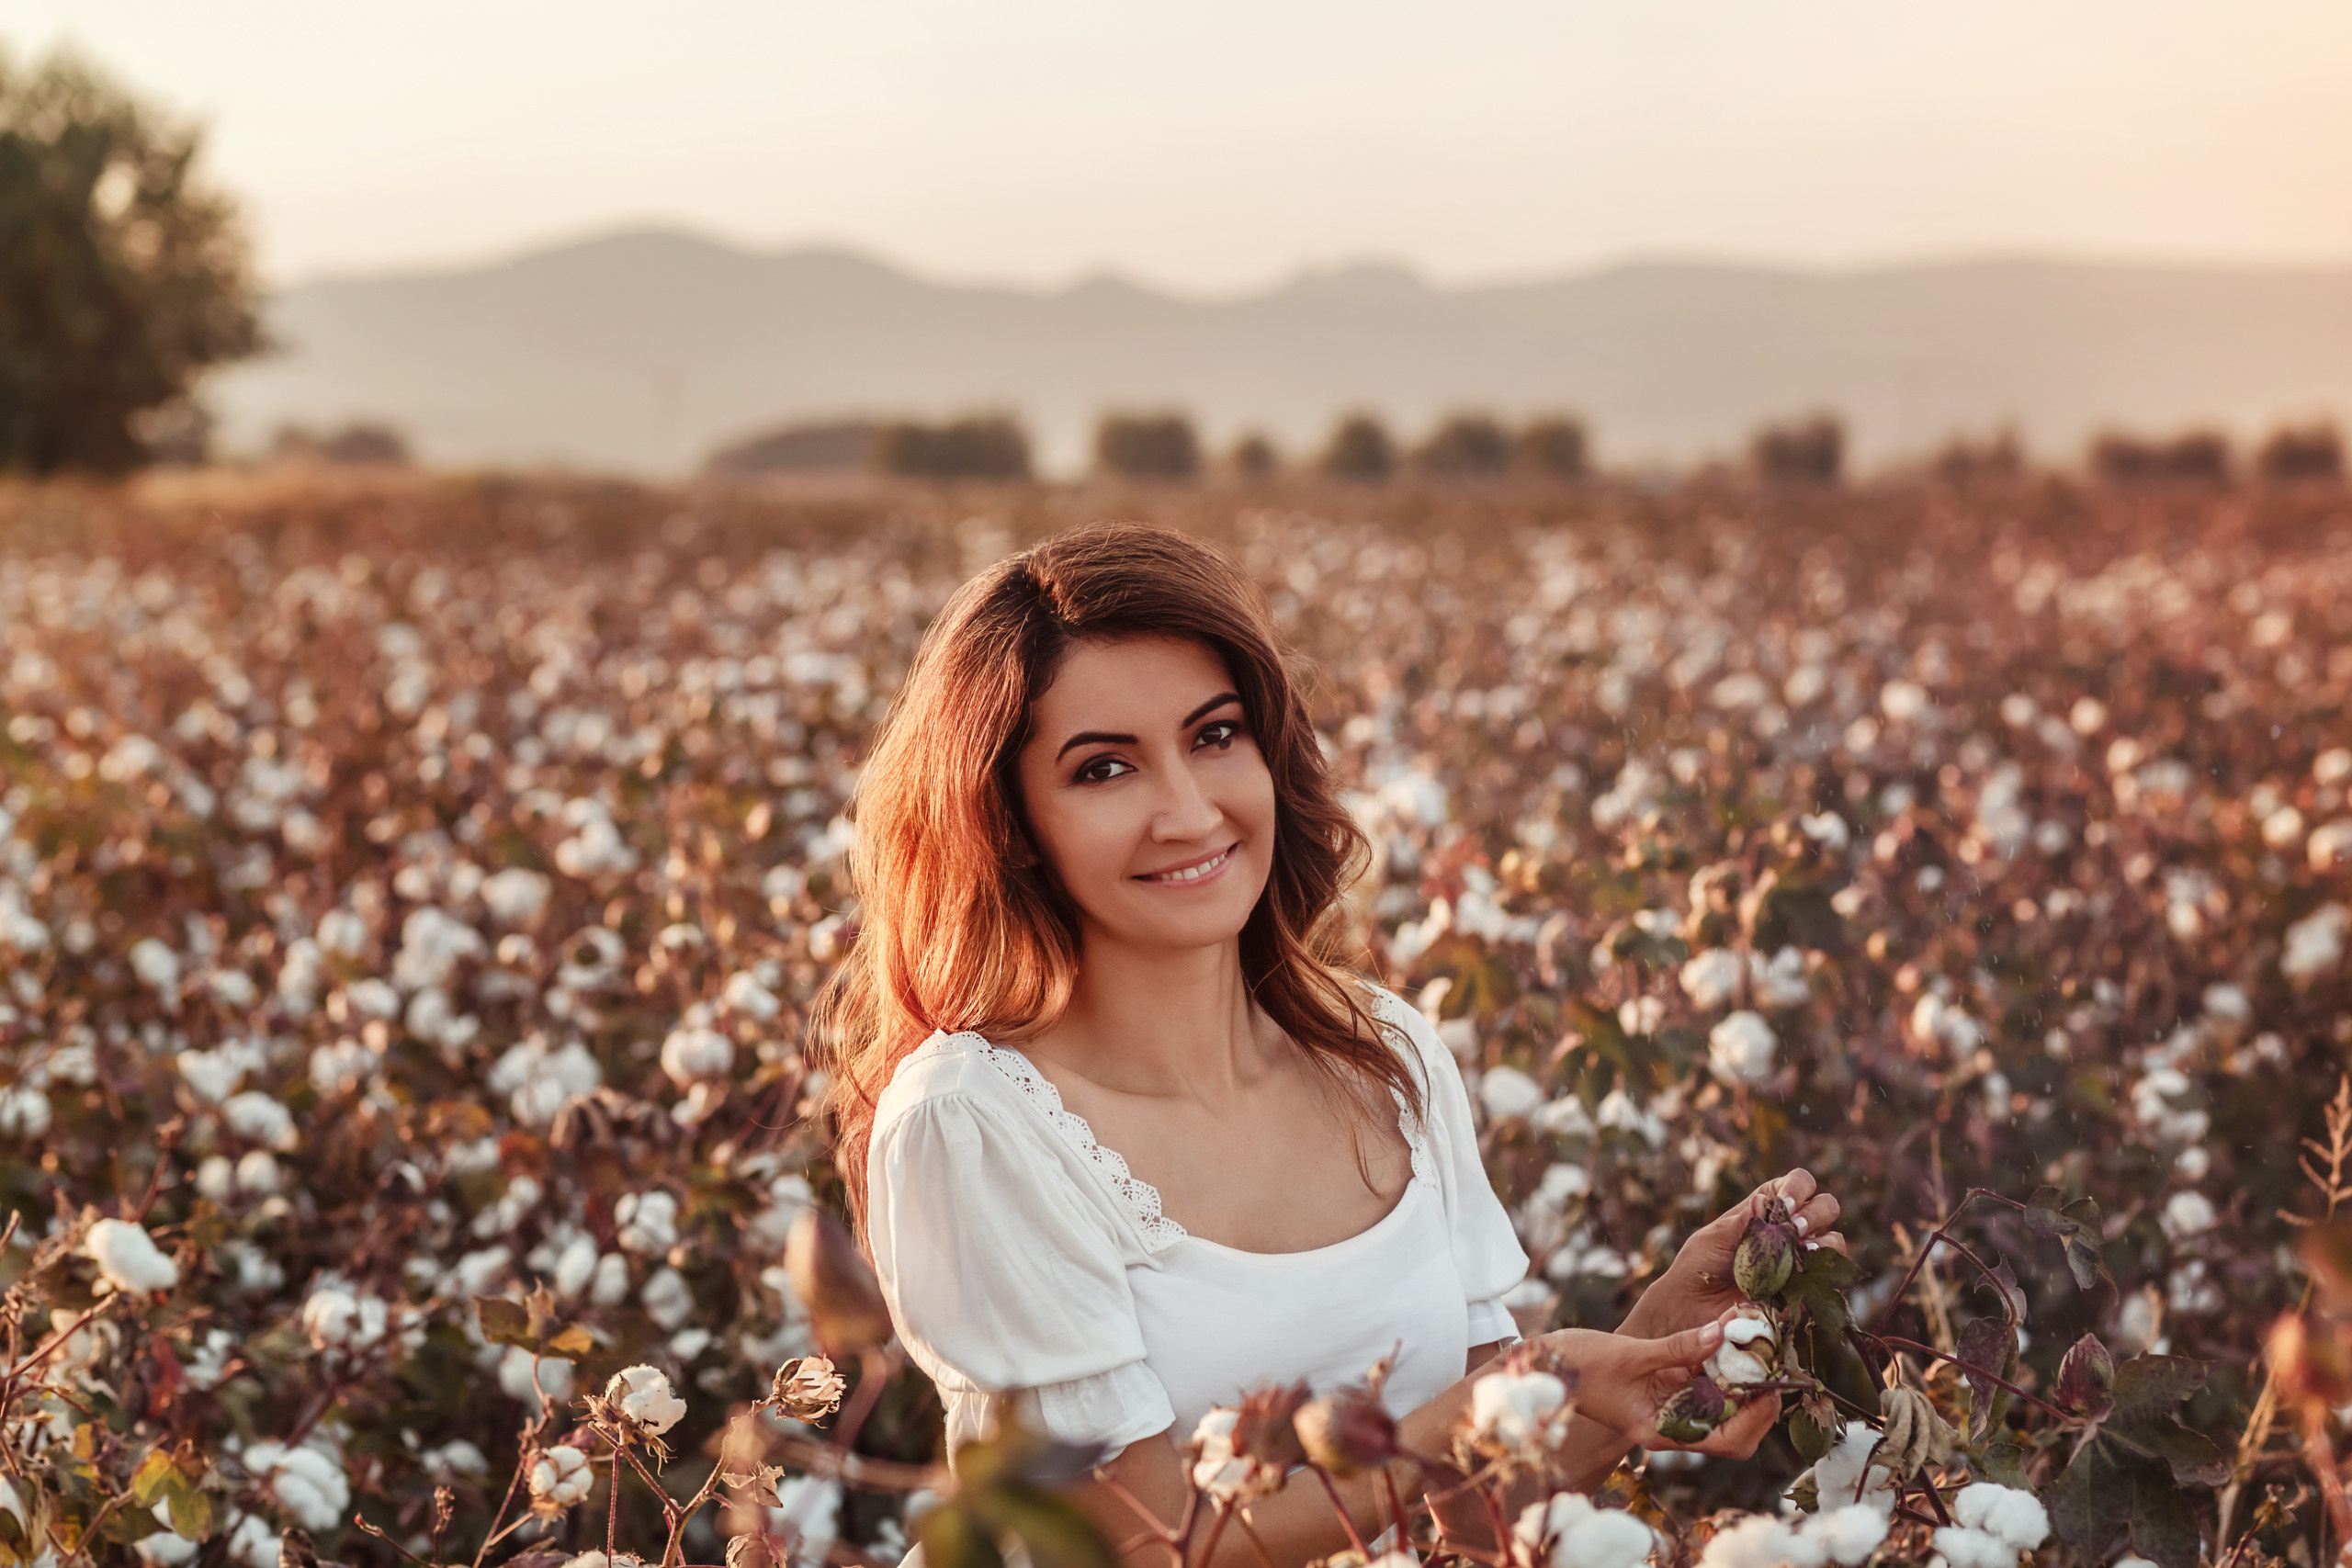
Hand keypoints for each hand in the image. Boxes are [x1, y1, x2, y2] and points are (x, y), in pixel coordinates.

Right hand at [1533, 1314, 1779, 1458]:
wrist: (1542, 1364)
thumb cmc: (1578, 1366)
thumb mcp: (1630, 1354)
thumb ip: (1678, 1347)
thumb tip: (1722, 1332)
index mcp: (1661, 1431)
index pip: (1727, 1441)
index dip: (1756, 1418)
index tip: (1771, 1386)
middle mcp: (1670, 1425)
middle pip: (1733, 1430)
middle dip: (1758, 1402)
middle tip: (1772, 1365)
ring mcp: (1668, 1407)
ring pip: (1722, 1404)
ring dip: (1742, 1378)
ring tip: (1753, 1343)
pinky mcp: (1664, 1387)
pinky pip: (1703, 1383)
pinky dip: (1719, 1364)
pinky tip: (1727, 1336)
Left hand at [1624, 1168, 1845, 1341]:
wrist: (1693, 1307)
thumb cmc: (1699, 1264)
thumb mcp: (1715, 1238)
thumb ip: (1742, 1221)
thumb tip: (1762, 1201)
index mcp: (1768, 1208)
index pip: (1799, 1183)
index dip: (1798, 1187)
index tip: (1785, 1205)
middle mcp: (1790, 1229)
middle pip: (1825, 1207)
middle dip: (1815, 1213)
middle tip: (1795, 1227)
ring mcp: (1801, 1258)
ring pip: (1833, 1240)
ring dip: (1822, 1241)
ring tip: (1801, 1249)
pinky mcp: (1804, 1288)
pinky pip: (1828, 1277)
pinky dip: (1822, 1271)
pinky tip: (1802, 1272)